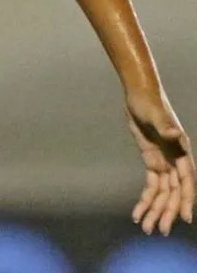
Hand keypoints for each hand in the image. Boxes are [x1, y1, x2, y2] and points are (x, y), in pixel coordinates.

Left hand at [126, 88, 194, 234]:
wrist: (138, 94)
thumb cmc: (150, 102)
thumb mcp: (156, 114)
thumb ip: (165, 127)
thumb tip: (175, 135)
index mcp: (182, 152)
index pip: (186, 182)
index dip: (186, 200)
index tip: (184, 218)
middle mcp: (176, 161)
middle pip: (173, 192)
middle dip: (167, 212)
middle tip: (159, 230)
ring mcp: (164, 162)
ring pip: (162, 193)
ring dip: (155, 210)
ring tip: (146, 228)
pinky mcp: (152, 161)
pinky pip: (151, 185)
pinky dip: (146, 199)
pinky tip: (138, 212)